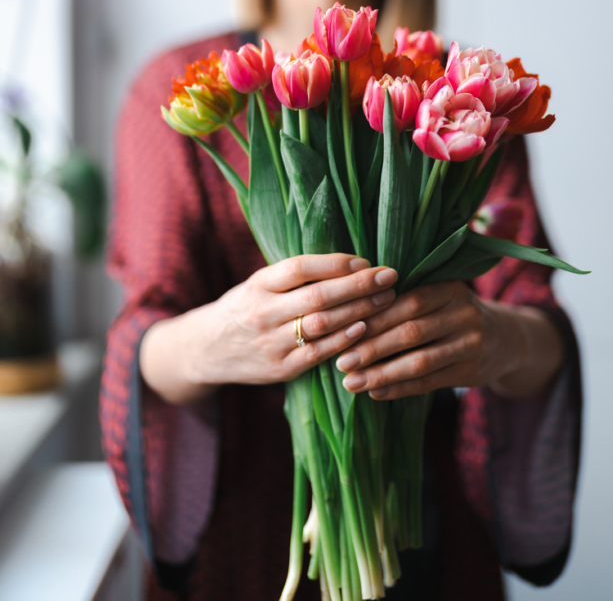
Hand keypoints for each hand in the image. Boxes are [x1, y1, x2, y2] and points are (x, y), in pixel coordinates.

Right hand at [140, 254, 397, 404]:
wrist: (206, 350)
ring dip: (359, 311)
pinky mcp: (279, 369)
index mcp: (259, 283)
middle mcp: (263, 311)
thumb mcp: (259, 283)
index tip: (366, 261)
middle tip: (390, 277)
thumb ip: (294, 276)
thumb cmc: (245, 308)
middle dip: (359, 286)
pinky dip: (344, 341)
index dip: (335, 263)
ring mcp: (270, 342)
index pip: (300, 267)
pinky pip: (317, 353)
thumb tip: (349, 262)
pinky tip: (366, 330)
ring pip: (321, 324)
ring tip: (387, 300)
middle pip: (318, 296)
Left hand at [335, 280, 564, 400]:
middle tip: (340, 360)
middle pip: (410, 332)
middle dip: (371, 347)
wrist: (506, 339)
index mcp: (449, 288)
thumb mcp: (439, 296)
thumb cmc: (454, 313)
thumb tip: (349, 314)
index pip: (406, 301)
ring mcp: (470, 344)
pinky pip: (429, 383)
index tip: (342, 327)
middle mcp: (463, 313)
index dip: (374, 315)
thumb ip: (405, 299)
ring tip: (351, 382)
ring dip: (381, 373)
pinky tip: (375, 392)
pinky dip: (399, 388)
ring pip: (419, 361)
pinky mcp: (470, 372)